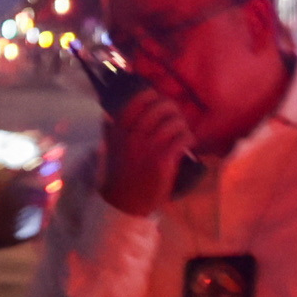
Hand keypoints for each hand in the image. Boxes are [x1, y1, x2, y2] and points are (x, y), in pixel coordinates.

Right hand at [99, 86, 199, 216]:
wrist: (126, 201)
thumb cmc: (121, 172)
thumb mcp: (110, 148)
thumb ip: (109, 129)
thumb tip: (108, 111)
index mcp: (119, 130)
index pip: (137, 100)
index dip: (151, 96)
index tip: (157, 100)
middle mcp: (133, 136)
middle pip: (160, 108)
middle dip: (171, 108)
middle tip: (174, 116)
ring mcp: (148, 148)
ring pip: (174, 122)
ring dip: (182, 124)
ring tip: (181, 131)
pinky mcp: (163, 160)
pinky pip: (183, 138)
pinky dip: (189, 138)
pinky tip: (187, 142)